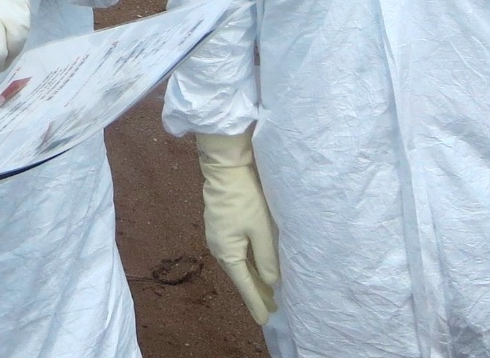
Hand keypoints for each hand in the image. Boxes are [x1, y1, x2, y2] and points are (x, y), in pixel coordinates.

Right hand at [195, 131, 280, 325]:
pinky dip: (248, 264)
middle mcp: (218, 249)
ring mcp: (217, 237)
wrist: (225, 169)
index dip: (256, 302)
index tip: (265, 320)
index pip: (245, 284)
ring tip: (268, 292)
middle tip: (272, 308)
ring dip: (253, 278)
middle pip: (240, 276)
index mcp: (227, 253)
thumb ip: (267, 258)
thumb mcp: (261, 229)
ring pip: (238, 264)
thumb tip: (271, 282)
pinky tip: (257, 266)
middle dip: (256, 292)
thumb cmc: (245, 198)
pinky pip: (236, 253)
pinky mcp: (220, 227)